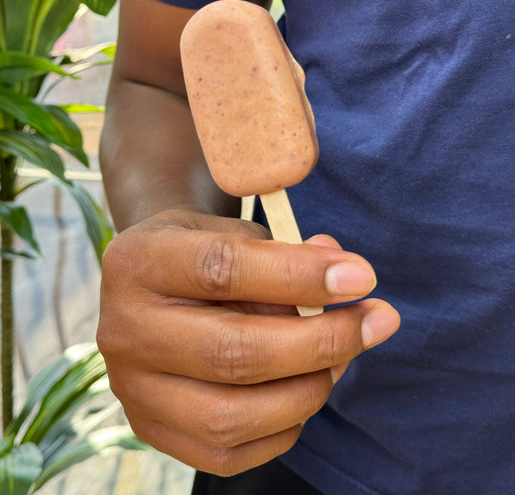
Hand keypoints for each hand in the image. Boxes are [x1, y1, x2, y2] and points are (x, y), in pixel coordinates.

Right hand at [97, 209, 399, 475]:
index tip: (361, 278)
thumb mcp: (236, 231)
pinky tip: (305, 389)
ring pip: (231, 415)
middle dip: (320, 342)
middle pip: (232, 352)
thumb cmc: (203, 250)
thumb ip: (288, 251)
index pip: (223, 270)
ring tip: (342, 357)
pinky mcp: (150, 430)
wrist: (152, 285)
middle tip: (375, 321)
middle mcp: (124, 330)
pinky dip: (284, 426)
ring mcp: (132, 389)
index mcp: (139, 262)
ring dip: (308, 389)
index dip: (299, 276)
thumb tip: (344, 278)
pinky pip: (228, 452)